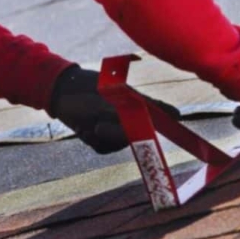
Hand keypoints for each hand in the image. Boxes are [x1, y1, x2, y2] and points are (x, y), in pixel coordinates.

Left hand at [49, 66, 179, 153]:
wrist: (60, 93)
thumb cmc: (90, 89)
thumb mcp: (116, 97)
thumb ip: (141, 109)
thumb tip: (177, 115)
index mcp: (136, 104)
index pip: (159, 114)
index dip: (169, 118)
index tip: (179, 119)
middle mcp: (128, 118)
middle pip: (133, 136)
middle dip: (114, 133)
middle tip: (98, 124)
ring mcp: (114, 129)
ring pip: (116, 144)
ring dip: (100, 136)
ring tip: (88, 122)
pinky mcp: (100, 140)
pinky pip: (102, 148)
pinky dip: (91, 140)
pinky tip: (84, 128)